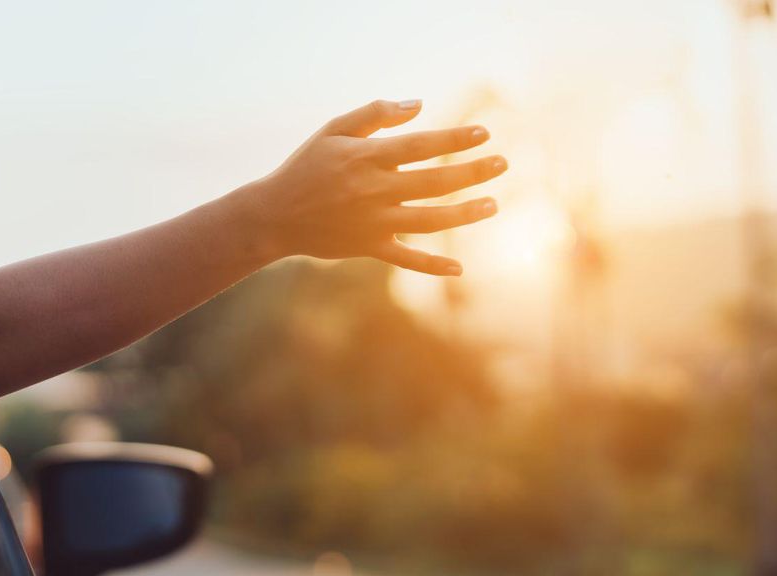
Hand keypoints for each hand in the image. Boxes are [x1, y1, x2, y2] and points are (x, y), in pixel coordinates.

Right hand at [241, 99, 506, 275]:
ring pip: (429, 219)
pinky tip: (459, 269)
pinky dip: (432, 266)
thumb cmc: (306, 167)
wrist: (274, 215)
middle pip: (435, 181)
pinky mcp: (370, 248)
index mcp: (367, 157)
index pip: (422, 145)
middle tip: (502, 163)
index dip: (455, 139)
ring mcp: (374, 222)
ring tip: (493, 204)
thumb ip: (375, 115)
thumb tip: (419, 105)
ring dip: (464, 213)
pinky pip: (407, 259)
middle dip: (473, 172)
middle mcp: (375, 190)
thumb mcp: (333, 130)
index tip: (484, 133)